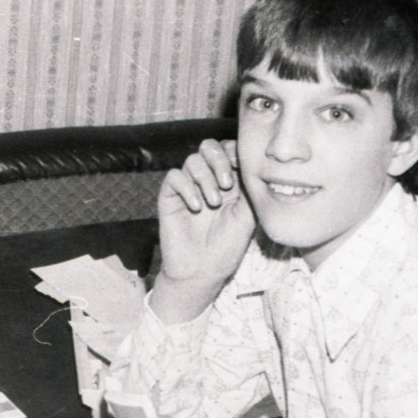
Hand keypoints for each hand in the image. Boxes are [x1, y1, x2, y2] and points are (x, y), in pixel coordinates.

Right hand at [153, 140, 255, 322]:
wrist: (202, 270)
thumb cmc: (227, 246)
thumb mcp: (247, 215)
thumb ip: (248, 187)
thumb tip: (247, 162)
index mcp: (229, 180)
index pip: (229, 149)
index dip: (234, 151)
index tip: (241, 167)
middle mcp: (207, 179)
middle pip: (209, 147)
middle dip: (219, 160)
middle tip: (227, 184)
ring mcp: (188, 187)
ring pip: (192, 160)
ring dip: (205, 178)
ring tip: (214, 202)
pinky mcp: (169, 197)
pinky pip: (174, 177)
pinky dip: (187, 188)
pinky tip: (197, 207)